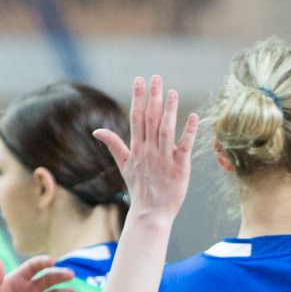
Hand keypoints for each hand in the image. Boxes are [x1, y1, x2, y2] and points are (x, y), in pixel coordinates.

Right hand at [95, 76, 199, 225]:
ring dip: (169, 110)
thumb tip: (97, 131)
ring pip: (166, 130)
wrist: (151, 214)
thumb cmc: (139, 189)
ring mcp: (164, 159)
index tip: (140, 80)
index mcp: (137, 149)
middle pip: (150, 120)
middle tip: (156, 77)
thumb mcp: (124, 166)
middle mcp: (149, 151)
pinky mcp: (179, 168)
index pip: (137, 118)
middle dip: (153, 97)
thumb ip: (113, 145)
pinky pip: (184, 147)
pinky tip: (194, 117)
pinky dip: (188, 132)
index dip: (138, 98)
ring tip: (172, 92)